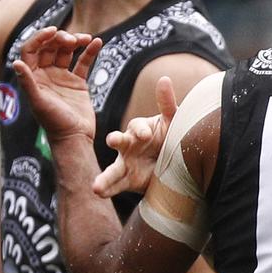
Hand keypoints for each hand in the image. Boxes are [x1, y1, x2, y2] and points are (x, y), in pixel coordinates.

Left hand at [14, 27, 101, 144]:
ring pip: (67, 53)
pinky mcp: (78, 83)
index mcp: (33, 77)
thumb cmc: (54, 123)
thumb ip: (28, 82)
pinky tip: (97, 42)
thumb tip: (16, 63)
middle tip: (71, 39)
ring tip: (86, 38)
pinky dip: (90, 52)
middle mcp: (45, 74)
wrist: (75, 137)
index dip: (40, 38)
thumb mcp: (38, 102)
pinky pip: (84, 63)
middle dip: (60, 40)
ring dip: (75, 42)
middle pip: (50, 48)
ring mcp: (62, 77)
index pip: (31, 50)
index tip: (53, 31)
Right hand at [94, 77, 176, 196]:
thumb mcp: (173, 122)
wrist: (176, 166)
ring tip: (95, 186)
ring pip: (112, 169)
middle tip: (114, 141)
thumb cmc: (171, 138)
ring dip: (104, 176)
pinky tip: (98, 193)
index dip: (140, 130)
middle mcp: (129, 145)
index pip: (137, 127)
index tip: (145, 135)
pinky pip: (115, 185)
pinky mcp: (127, 180)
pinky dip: (106, 189)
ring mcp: (126, 163)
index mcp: (140, 130)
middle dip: (117, 140)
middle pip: (119, 141)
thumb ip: (167, 104)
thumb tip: (163, 79)